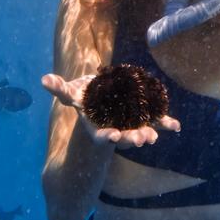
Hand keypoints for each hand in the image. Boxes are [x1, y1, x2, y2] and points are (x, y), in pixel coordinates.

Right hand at [41, 72, 180, 146]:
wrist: (102, 91)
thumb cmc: (83, 93)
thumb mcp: (71, 92)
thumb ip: (60, 88)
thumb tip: (43, 80)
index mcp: (97, 126)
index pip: (101, 135)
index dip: (106, 136)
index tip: (113, 136)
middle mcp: (115, 128)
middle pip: (124, 137)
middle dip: (131, 139)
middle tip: (141, 139)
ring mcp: (131, 124)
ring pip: (141, 131)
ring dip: (148, 134)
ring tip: (153, 136)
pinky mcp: (145, 116)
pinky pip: (156, 121)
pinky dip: (166, 123)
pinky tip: (176, 126)